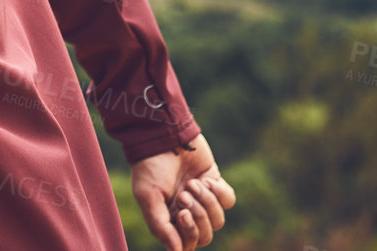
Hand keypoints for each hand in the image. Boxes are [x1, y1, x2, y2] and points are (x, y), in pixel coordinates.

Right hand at [130, 132, 235, 250]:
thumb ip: (160, 226)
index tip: (181, 213)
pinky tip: (206, 179)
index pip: (187, 245)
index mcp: (168, 220)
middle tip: (184, 194)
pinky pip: (228, 201)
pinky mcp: (215, 186)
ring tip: (192, 183)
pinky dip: (219, 192)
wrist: (163, 136)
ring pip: (218, 220)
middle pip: (205, 236)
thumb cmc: (150, 166)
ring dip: (206, 201)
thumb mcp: (148, 196)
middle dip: (198, 215)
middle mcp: (186, 213)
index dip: (189, 234)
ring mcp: (202, 201)